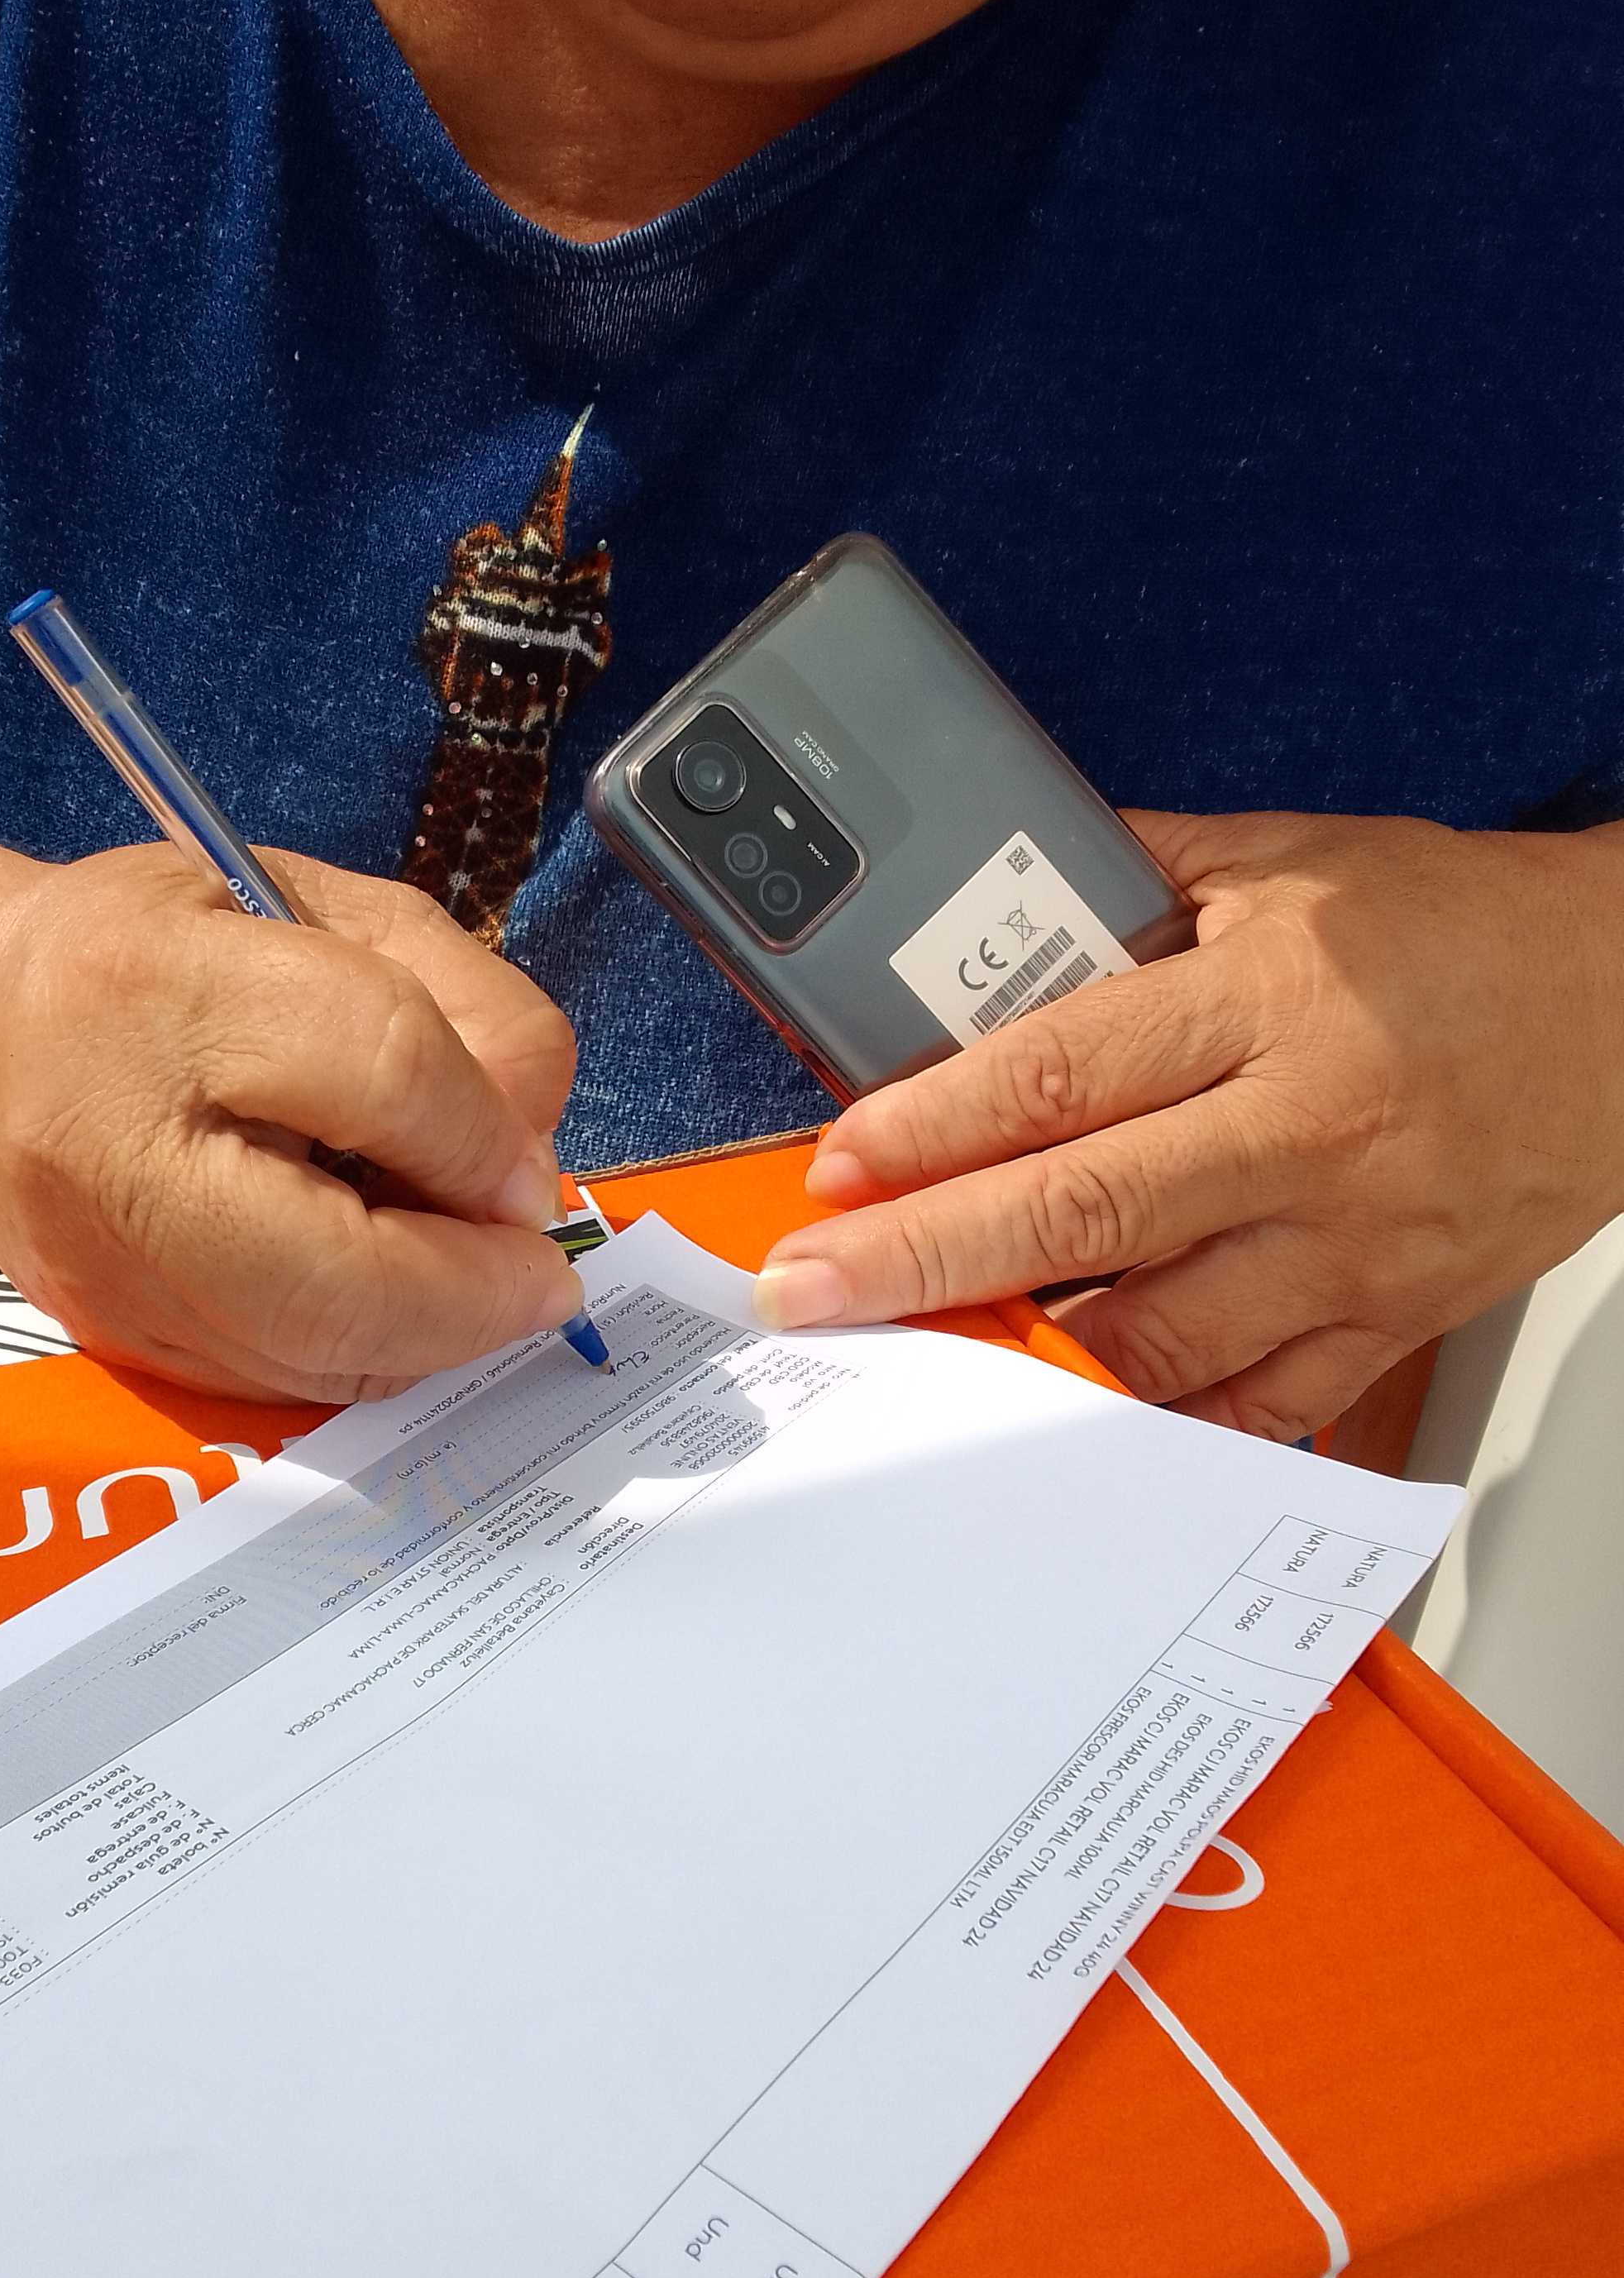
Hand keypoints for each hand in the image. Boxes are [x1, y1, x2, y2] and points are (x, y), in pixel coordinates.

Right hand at [0, 843, 582, 1400]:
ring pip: (317, 1357)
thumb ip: (461, 1008)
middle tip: (540, 1275)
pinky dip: (370, 1352)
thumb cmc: (167, 955)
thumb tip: (529, 1167)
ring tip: (468, 1273)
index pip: (378, 1067)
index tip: (527, 1165)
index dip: (484, 1134)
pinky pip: (284, 1382)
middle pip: (338, 1278)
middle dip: (474, 1293)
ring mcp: (101, 1270)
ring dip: (434, 1333)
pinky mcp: (114, 1344)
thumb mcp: (326, 912)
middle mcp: (107, 1143)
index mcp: (161, 984)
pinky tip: (389, 1294)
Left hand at [753, 812, 1623, 1439]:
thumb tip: (994, 894)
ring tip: (925, 1346)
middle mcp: (1310, 1132)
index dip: (931, 1126)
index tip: (836, 1166)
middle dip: (925, 1259)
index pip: (1063, 1073)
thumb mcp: (1294, 860)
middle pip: (1083, 1213)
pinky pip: (1257, 1402)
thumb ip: (1139, 875)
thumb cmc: (1462, 931)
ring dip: (1026, 1350)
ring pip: (1159, 1335)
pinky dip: (1159, 1417)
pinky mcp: (1392, 1318)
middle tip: (815, 1288)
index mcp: (1272, 1002)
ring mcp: (1355, 1243)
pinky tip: (1076, 1405)